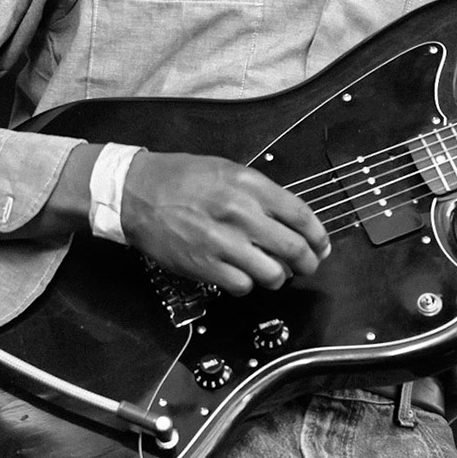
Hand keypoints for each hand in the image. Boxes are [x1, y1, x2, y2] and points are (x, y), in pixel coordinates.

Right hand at [121, 151, 331, 294]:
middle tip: (306, 266)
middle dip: (308, 263)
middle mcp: (241, 213)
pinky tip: (240, 275)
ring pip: (272, 274)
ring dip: (277, 277)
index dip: (319, 236)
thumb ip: (261, 194)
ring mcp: (223, 242)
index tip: (321, 246)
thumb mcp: (227, 170)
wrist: (135, 192)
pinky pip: (242, 286)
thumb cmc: (181, 179)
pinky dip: (247, 285)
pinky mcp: (204, 266)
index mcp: (250, 185)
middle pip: (294, 249)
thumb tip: (291, 221)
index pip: (301, 215)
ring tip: (270, 271)